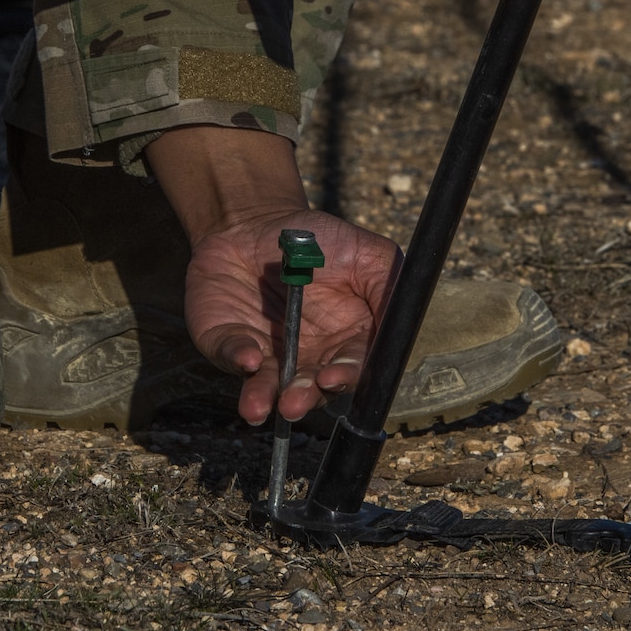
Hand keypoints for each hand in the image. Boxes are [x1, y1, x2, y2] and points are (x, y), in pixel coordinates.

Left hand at [147, 125, 402, 425]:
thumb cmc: (319, 240)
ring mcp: (268, 353)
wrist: (259, 223)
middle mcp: (308, 356)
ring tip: (258, 406)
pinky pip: (231, 355)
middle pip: (309, 388)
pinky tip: (246, 357)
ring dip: (264, 397)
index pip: (351, 369)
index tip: (331, 377)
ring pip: (268, 385)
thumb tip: (400, 321)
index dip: (343, 377)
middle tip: (293, 403)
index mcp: (346, 340)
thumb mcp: (368, 254)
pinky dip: (237, 357)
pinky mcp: (230, 342)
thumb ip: (390, 285)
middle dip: (302, 398)